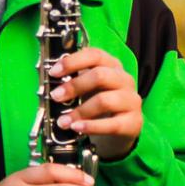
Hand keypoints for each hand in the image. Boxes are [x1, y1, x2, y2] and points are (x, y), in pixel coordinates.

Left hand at [49, 46, 143, 161]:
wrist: (118, 130)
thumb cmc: (98, 106)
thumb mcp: (87, 89)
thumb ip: (73, 81)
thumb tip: (50, 83)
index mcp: (112, 66)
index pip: (95, 55)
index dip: (73, 62)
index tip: (54, 73)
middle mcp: (124, 80)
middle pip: (100, 76)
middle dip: (74, 86)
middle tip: (56, 97)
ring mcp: (131, 101)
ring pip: (104, 101)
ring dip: (80, 111)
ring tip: (63, 121)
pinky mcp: (133, 122)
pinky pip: (112, 124)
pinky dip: (91, 127)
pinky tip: (77, 128)